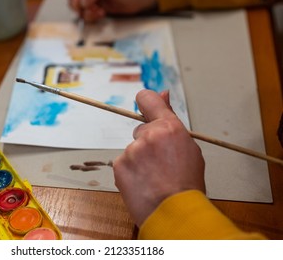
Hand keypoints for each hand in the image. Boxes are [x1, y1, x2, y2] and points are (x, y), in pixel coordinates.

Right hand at [64, 0, 157, 21]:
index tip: (78, 4)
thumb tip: (82, 2)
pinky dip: (90, 16)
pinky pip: (84, 12)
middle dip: (79, 4)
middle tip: (90, 10)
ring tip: (99, 12)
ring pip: (77, 5)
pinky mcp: (93, 5)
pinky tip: (101, 14)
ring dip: (86, 11)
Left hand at [113, 90, 205, 226]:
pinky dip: (130, 171)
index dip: (146, 102)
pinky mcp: (118, 165)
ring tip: (154, 177)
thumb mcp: (189, 148)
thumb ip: (172, 120)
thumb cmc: (186, 183)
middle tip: (160, 162)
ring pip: (132, 149)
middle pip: (141, 129)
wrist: (175, 213)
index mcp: (169, 127)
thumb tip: (163, 93)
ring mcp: (131, 151)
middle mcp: (148, 135)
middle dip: (147, 142)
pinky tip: (143, 183)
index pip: (148, 99)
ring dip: (139, 159)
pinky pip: (123, 163)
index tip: (144, 107)